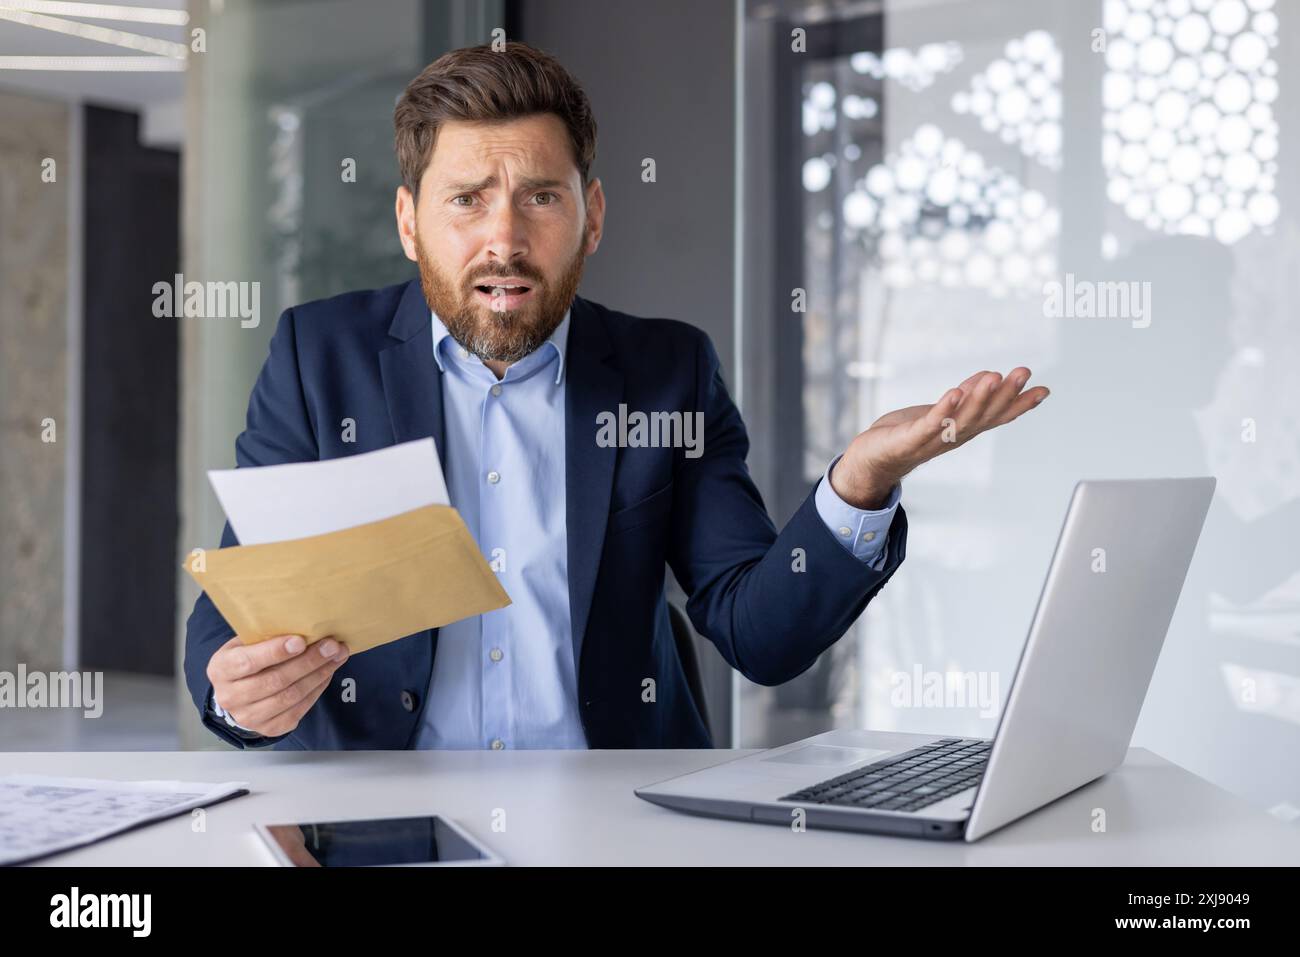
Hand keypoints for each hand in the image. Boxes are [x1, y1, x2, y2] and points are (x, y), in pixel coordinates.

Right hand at [205, 634, 349, 737]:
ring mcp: (249, 716)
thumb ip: (265, 637)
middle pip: (275, 680)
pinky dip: (317, 689)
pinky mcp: (269, 728)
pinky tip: (327, 673)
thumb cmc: (246, 661)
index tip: (301, 641)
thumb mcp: (245, 644)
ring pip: (290, 696)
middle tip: (331, 646)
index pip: (247, 662)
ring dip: (319, 675)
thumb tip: (304, 625)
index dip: (275, 652)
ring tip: (336, 657)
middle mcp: (230, 696)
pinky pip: (299, 709)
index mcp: (221, 669)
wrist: (238, 695)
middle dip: (308, 661)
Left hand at [831, 368, 1048, 507]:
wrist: (873, 459)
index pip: (997, 416)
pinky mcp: (910, 438)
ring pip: (962, 418)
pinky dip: (943, 409)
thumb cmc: (909, 434)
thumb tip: (991, 377)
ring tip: (994, 376)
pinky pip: (930, 424)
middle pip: (985, 415)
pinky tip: (954, 392)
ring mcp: (933, 439)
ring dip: (979, 397)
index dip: (1020, 404)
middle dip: (1006, 394)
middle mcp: (954, 436)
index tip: (1044, 390)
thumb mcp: (944, 411)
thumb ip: (967, 396)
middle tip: (1023, 371)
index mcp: (965, 429)